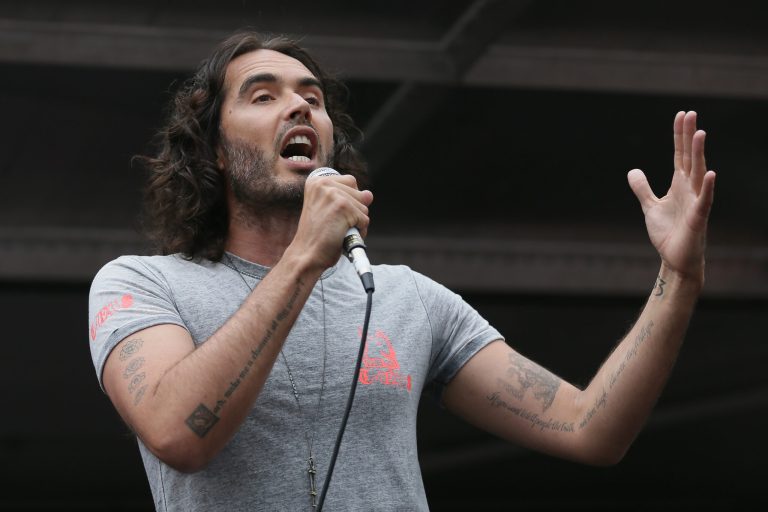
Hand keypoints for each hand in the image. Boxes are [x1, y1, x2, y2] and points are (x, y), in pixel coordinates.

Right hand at [293, 173, 372, 269]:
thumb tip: (369, 195)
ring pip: (364, 207)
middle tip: (335, 223)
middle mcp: (324, 184)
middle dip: (355, 211)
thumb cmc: (316, 236)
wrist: (306, 255)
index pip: (351, 181)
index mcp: (317, 181)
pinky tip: (342, 235)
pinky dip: (359, 231)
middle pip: (360, 193)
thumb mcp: (328, 209)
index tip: (334, 212)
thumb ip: (348, 198)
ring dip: (356, 222)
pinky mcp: (344, 207)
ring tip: (338, 230)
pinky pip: (365, 219)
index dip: (350, 200)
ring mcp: (334, 194)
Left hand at [627, 111, 715, 281]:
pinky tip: (710, 173)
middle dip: (689, 136)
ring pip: (698, 172)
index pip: (680, 154)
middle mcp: (690, 189)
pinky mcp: (698, 218)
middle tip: (691, 114)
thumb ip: (643, 189)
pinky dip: (707, 187)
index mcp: (679, 184)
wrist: (675, 258)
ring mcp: (696, 201)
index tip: (681, 115)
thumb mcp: (650, 207)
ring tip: (700, 133)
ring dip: (699, 153)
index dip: (679, 135)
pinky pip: (704, 200)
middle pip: (690, 157)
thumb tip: (633, 171)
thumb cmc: (667, 233)